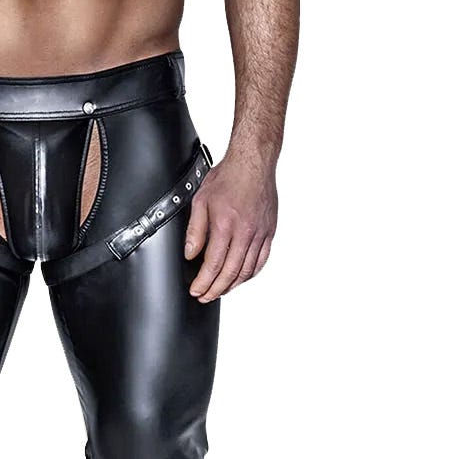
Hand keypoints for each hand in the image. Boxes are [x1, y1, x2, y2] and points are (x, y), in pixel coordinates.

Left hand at [183, 149, 277, 302]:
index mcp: (226, 225)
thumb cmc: (227, 177)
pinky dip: (250, 274)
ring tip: (219, 291)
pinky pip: (261, 260)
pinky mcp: (269, 231)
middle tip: (205, 297)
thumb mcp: (201, 201)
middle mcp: (245, 231)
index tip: (196, 291)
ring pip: (247, 270)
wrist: (253, 162)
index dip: (203, 283)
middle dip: (215, 290)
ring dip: (232, 285)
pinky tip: (240, 278)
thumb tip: (190, 254)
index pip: (213, 264)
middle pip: (231, 273)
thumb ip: (195, 230)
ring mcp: (260, 233)